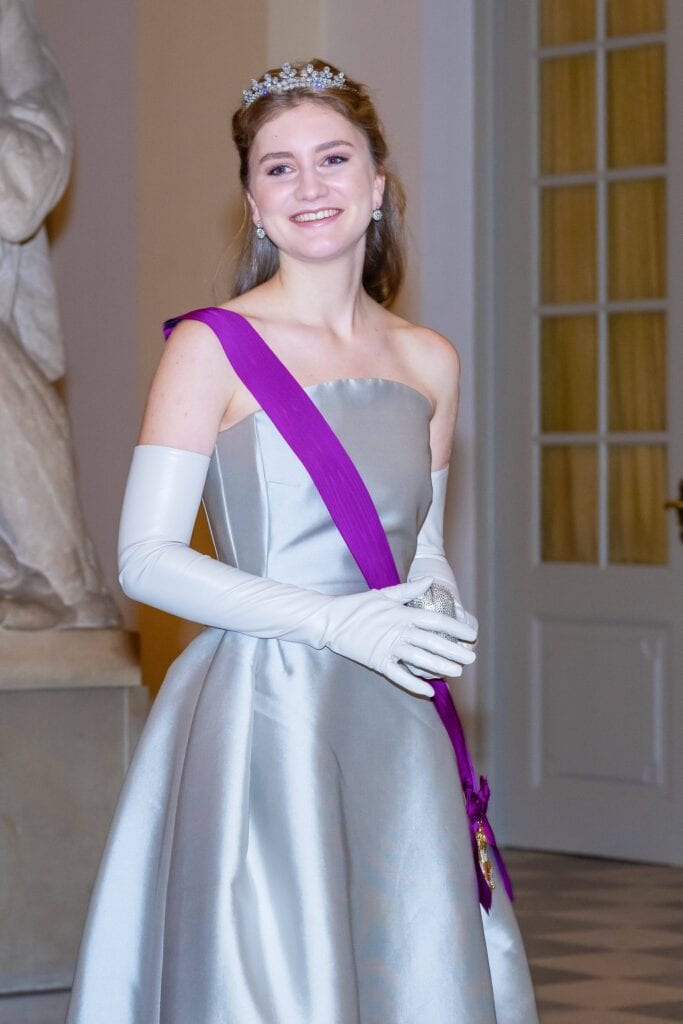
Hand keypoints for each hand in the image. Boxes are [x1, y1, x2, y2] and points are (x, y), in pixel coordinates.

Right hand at [311, 578, 476, 697]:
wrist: (329, 620)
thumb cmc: (357, 606)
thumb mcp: (384, 594)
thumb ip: (409, 590)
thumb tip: (430, 580)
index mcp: (401, 613)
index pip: (434, 621)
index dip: (454, 628)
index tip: (470, 635)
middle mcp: (398, 630)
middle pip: (431, 642)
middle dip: (453, 650)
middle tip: (471, 658)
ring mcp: (387, 647)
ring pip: (419, 659)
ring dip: (439, 666)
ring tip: (457, 672)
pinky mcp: (377, 661)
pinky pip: (398, 675)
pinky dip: (413, 683)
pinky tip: (428, 691)